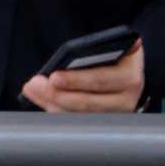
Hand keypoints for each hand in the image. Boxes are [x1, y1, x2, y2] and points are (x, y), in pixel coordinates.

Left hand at [21, 41, 144, 112]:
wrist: (128, 65)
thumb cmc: (113, 52)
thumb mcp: (107, 45)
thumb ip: (89, 51)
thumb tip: (59, 67)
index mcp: (131, 68)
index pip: (102, 79)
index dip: (76, 80)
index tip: (54, 78)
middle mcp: (130, 93)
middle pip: (89, 102)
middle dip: (57, 94)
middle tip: (35, 85)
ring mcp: (121, 110)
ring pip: (81, 114)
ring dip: (52, 103)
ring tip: (33, 89)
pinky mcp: (108, 120)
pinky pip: (79, 120)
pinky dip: (57, 110)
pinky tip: (43, 99)